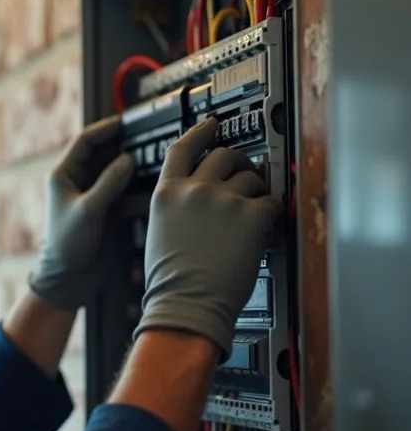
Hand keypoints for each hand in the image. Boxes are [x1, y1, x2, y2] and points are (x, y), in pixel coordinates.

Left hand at [28, 115, 135, 310]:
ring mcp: (94, 197)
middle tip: (148, 137)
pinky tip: (154, 188)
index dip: (104, 129)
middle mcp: (78, 182)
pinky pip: (125, 193)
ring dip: (134, 167)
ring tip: (156, 158)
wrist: (68, 280)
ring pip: (117, 174)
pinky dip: (138, 190)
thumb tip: (128, 158)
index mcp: (64, 175)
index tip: (125, 121)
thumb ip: (109, 182)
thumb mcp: (88, 209)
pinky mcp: (107, 212)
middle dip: (124, 145)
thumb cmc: (67, 245)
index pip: (85, 142)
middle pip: (104, 154)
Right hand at [135, 117, 281, 357]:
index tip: (212, 124)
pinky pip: (269, 203)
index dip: (201, 132)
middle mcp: (193, 189)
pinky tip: (262, 229)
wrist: (186, 305)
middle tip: (246, 172)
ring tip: (253, 212)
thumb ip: (176, 206)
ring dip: (255, 192)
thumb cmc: (171, 281)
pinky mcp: (249, 215)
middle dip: (238, 161)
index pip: (183, 148)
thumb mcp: (159, 231)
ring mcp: (222, 200)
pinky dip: (270, 215)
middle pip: (223, 155)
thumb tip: (196, 198)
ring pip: (250, 177)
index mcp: (166, 193)